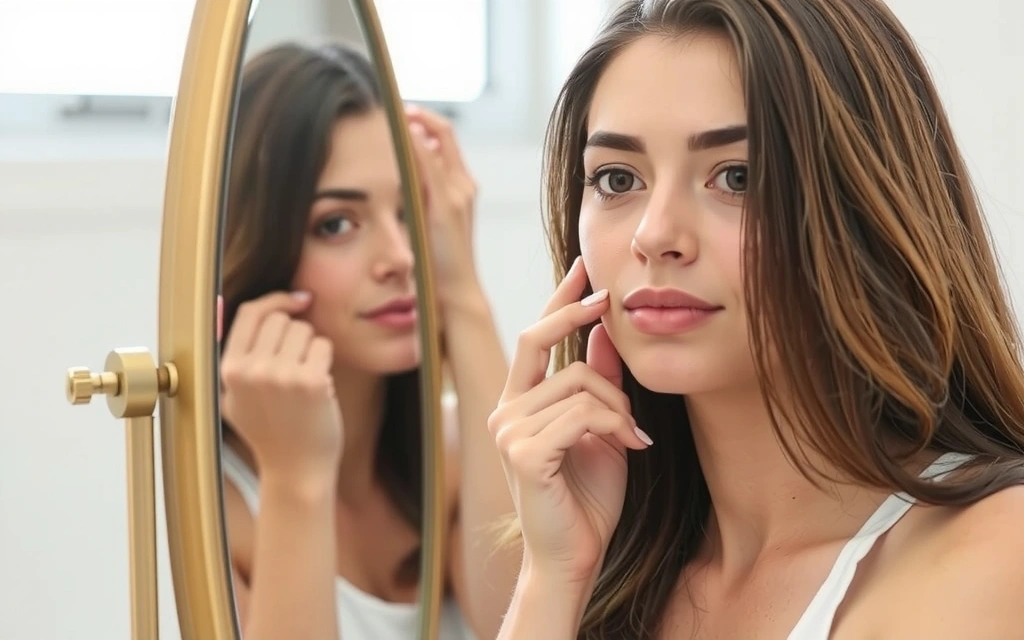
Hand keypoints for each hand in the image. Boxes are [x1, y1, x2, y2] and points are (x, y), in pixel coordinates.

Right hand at [219, 291, 342, 482]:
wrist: (296, 470)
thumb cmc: (268, 433)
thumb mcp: (233, 398)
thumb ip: (229, 357)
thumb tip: (219, 305)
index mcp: (230, 370)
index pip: (251, 312)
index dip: (277, 300)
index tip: (297, 301)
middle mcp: (252, 370)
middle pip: (282, 319)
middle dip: (296, 334)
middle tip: (297, 364)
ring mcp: (282, 375)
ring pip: (305, 331)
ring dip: (311, 349)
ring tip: (304, 381)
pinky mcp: (312, 382)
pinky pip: (324, 346)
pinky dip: (326, 362)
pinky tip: (319, 387)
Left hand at [404, 104, 479, 306]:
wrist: (456, 293)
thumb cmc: (439, 268)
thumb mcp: (428, 228)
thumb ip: (420, 204)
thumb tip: (402, 184)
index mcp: (460, 190)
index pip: (445, 141)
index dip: (425, 122)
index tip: (402, 112)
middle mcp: (463, 185)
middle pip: (445, 132)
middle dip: (419, 114)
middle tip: (394, 104)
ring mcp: (458, 192)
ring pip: (440, 140)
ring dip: (415, 121)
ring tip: (393, 109)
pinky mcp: (446, 204)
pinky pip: (429, 161)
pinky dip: (415, 141)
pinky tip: (400, 130)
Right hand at [487, 258, 652, 584]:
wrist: (574, 558)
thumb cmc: (586, 498)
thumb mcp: (601, 429)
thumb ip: (598, 382)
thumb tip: (607, 331)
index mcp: (518, 404)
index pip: (532, 337)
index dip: (557, 300)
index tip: (583, 269)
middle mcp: (504, 412)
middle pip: (542, 340)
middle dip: (576, 314)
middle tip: (612, 301)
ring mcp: (508, 431)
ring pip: (578, 382)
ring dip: (619, 404)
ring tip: (635, 435)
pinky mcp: (523, 453)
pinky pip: (582, 414)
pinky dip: (616, 425)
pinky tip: (632, 446)